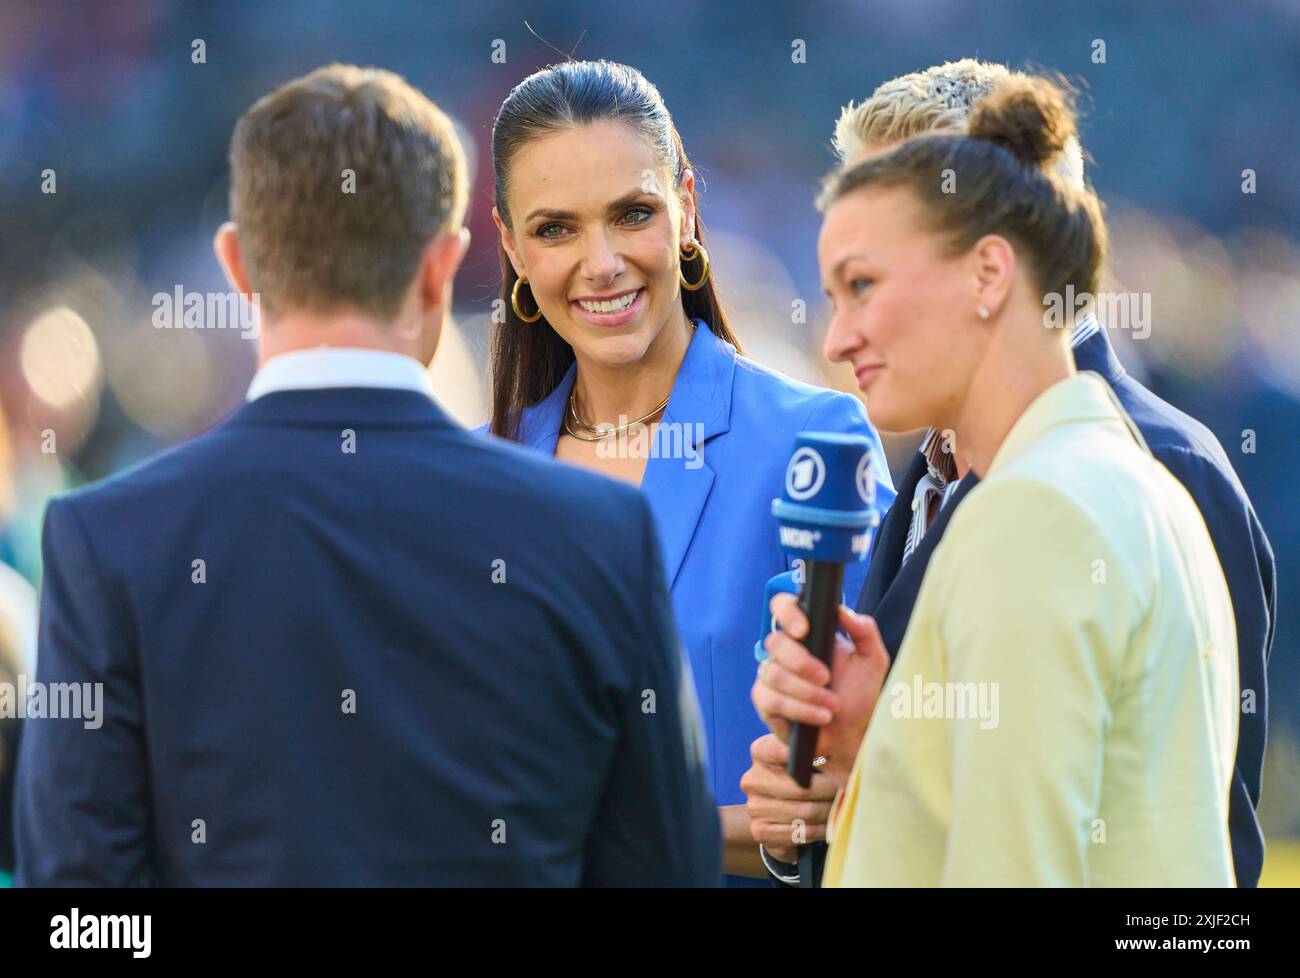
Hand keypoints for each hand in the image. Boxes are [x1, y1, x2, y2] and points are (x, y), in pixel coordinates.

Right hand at [741, 733, 837, 862]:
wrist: (781, 811)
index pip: (787, 751)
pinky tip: (831, 824)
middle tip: (850, 789)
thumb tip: (842, 757)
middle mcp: (753, 779)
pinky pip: (802, 832)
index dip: (816, 757)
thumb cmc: (800, 776)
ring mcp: (754, 807)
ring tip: (844, 806)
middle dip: (832, 790)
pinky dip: (822, 830)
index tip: (838, 761)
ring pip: (806, 812)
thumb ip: (817, 752)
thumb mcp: (805, 757)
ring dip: (831, 812)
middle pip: (802, 787)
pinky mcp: (760, 831)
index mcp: (761, 751)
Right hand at [751, 595, 890, 787]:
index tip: (804, 629)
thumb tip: (841, 610)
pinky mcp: (765, 701)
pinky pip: (772, 699)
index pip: (783, 607)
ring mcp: (771, 675)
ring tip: (831, 705)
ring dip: (807, 692)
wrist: (852, 734)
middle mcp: (785, 651)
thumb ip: (864, 630)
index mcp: (807, 634)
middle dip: (802, 662)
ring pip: (775, 674)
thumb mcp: (872, 660)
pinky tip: (820, 716)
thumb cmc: (859, 694)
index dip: (787, 612)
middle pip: (775, 642)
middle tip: (826, 678)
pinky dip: (800, 709)